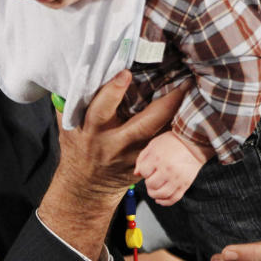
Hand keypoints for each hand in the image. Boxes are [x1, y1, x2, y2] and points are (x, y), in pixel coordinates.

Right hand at [38, 71, 184, 259]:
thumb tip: (75, 72)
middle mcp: (115, 144)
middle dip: (164, 104)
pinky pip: (163, 145)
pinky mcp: (145, 163)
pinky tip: (192, 115)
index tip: (125, 73)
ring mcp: (133, 156)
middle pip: (143, 125)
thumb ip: (71, 103)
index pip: (101, 110)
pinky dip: (176, 130)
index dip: (112, 91)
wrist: (87, 187)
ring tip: (192, 94)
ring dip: (177, 116)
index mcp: (92, 131)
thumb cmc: (77, 149)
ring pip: (160, 136)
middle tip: (182, 83)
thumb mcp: (68, 127)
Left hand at [135, 131, 204, 205]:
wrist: (194, 144)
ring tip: (154, 190)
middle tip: (151, 180)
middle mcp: (167, 169)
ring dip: (154, 195)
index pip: (144, 172)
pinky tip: (160, 199)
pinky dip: (165, 202)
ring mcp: (177, 178)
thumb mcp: (154, 144)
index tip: (148, 170)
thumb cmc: (173, 142)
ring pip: (161, 194)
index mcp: (158, 158)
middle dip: (148, 184)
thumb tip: (136, 173)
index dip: (144, 172)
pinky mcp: (185, 184)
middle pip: (151, 185)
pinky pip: (173, 198)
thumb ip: (142, 158)